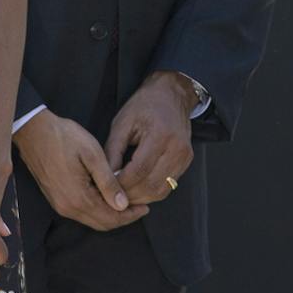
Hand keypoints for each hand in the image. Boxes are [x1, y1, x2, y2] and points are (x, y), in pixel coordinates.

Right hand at [13, 110, 144, 230]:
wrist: (34, 131)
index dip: (130, 215)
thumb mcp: (93, 155)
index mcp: (78, 198)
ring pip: (92, 219)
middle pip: (102, 223)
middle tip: (140, 206)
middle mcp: (67, 208)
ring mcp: (60, 204)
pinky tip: (108, 196)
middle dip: (123, 217)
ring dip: (111, 214)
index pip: (110, 218)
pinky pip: (82, 212)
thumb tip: (123, 205)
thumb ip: (108, 183)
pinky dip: (98, 209)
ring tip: (128, 201)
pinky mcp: (56, 199)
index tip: (146, 207)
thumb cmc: (65, 138)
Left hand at [104, 71, 196, 207]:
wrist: (171, 95)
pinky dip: (150, 192)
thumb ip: (112, 152)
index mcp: (160, 135)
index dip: (120, 185)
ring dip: (140, 198)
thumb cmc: (144, 105)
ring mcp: (184, 157)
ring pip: (161, 191)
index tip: (105, 188)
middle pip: (151, 185)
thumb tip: (106, 179)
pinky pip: (168, 186)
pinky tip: (137, 189)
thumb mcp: (122, 123)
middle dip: (129, 195)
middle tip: (111, 196)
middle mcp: (177, 148)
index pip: (139, 171)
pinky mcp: (186, 162)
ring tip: (122, 195)